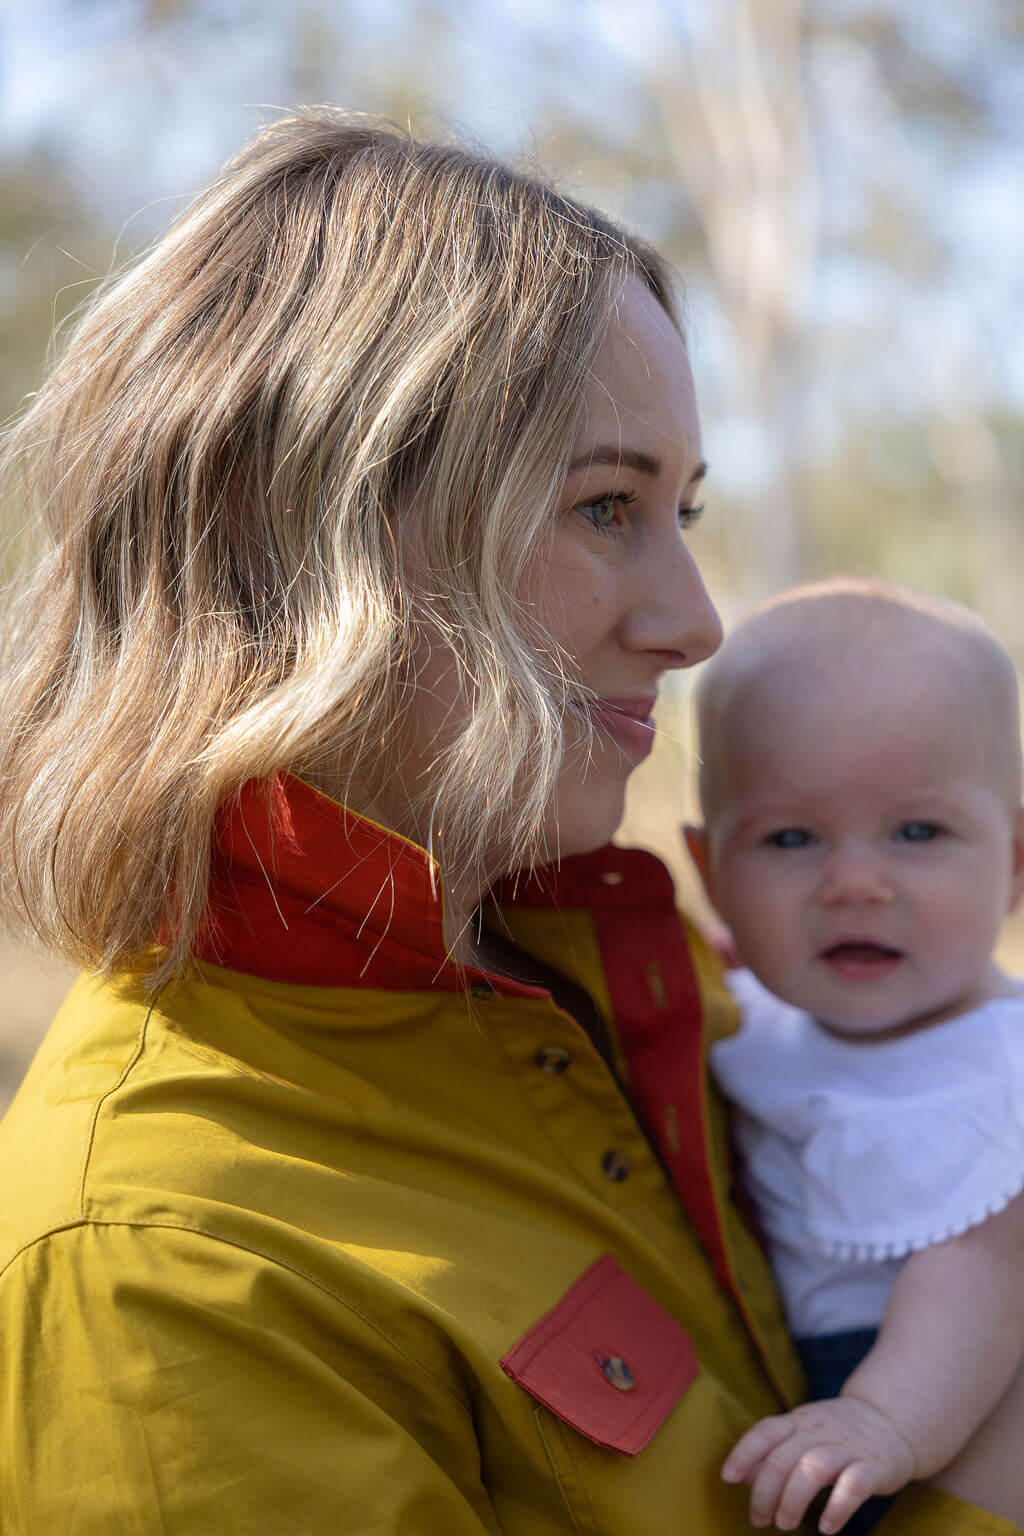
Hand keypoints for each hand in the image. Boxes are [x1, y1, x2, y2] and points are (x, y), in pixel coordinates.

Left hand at [721, 1395, 916, 1532]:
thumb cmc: (837, 1435)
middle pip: (784, 1457)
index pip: (766, 1431)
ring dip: (793, 1499)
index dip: (744, 1452)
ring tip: (784, 1524)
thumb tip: (745, 1477)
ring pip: (813, 1468)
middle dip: (765, 1491)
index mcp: (799, 1422)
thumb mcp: (804, 1435)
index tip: (728, 1477)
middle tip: (759, 1520)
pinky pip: (854, 1485)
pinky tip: (827, 1527)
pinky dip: (838, 1507)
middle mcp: (819, 1431)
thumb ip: (776, 1453)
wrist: (892, 1420)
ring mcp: (847, 1447)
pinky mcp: (874, 1465)